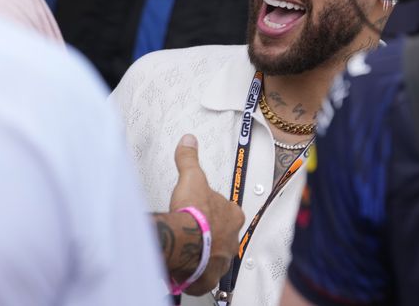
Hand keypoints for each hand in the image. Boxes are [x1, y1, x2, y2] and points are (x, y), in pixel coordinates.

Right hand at [169, 134, 244, 295]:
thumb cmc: (192, 211)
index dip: (215, 211)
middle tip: (194, 231)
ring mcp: (223, 258)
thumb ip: (189, 159)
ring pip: (216, 256)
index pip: (229, 212)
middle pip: (223, 235)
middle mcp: (232, 238)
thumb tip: (189, 140)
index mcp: (233, 215)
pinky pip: (206, 277)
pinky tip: (186, 272)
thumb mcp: (192, 177)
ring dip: (204, 254)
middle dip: (210, 234)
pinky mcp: (210, 275)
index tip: (203, 211)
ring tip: (189, 251)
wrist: (185, 239)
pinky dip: (197, 276)